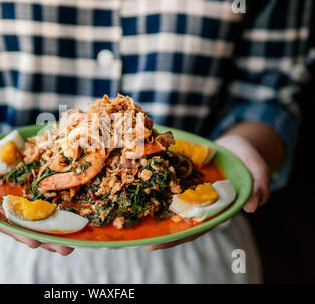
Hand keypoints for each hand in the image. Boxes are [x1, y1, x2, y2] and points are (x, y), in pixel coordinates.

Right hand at [0, 132, 73, 255]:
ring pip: (47, 214)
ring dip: (63, 227)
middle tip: (65, 248)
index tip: (33, 243)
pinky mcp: (41, 182)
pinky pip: (56, 192)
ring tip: (80, 238)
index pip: (8, 225)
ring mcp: (30, 195)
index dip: (20, 234)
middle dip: (48, 239)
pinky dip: (68, 200)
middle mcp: (15, 205)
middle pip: (32, 226)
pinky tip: (84, 208)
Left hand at [145, 134, 270, 251]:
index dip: (177, 237)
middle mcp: (197, 202)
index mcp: (215, 208)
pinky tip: (135, 183)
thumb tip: (253, 205)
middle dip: (159, 230)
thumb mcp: (256, 170)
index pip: (195, 227)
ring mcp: (187, 190)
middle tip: (140, 239)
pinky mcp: (179, 175)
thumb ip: (259, 186)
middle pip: (177, 219)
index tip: (157, 244)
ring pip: (167, 203)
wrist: (234, 144)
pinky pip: (165, 182)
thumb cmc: (246, 160)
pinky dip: (153, 185)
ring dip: (151, 208)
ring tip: (130, 216)